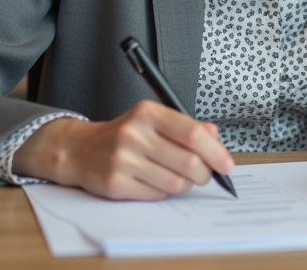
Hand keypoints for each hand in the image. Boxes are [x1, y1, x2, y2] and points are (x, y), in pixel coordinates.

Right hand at [11, 100, 235, 199]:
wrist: (80, 149)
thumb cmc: (124, 135)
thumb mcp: (153, 120)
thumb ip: (186, 126)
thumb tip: (215, 138)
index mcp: (147, 112)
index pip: (192, 133)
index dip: (215, 152)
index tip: (226, 164)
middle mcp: (134, 134)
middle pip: (189, 162)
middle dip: (204, 174)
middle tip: (204, 175)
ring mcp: (123, 159)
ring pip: (176, 182)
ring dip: (185, 184)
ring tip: (176, 176)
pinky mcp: (115, 183)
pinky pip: (157, 194)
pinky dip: (163, 191)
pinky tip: (154, 181)